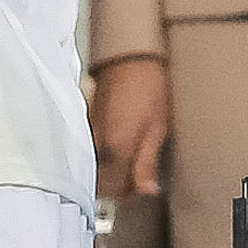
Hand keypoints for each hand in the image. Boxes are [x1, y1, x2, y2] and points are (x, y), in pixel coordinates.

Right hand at [89, 55, 171, 198]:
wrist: (131, 56)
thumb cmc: (149, 86)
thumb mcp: (158, 128)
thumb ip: (147, 163)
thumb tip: (147, 191)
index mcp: (117, 148)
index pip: (115, 186)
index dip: (129, 191)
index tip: (140, 185)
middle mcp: (99, 142)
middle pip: (101, 178)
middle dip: (115, 184)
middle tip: (133, 179)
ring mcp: (91, 130)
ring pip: (94, 163)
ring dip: (107, 169)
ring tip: (125, 163)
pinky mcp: (89, 119)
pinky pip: (91, 147)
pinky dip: (100, 153)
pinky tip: (113, 147)